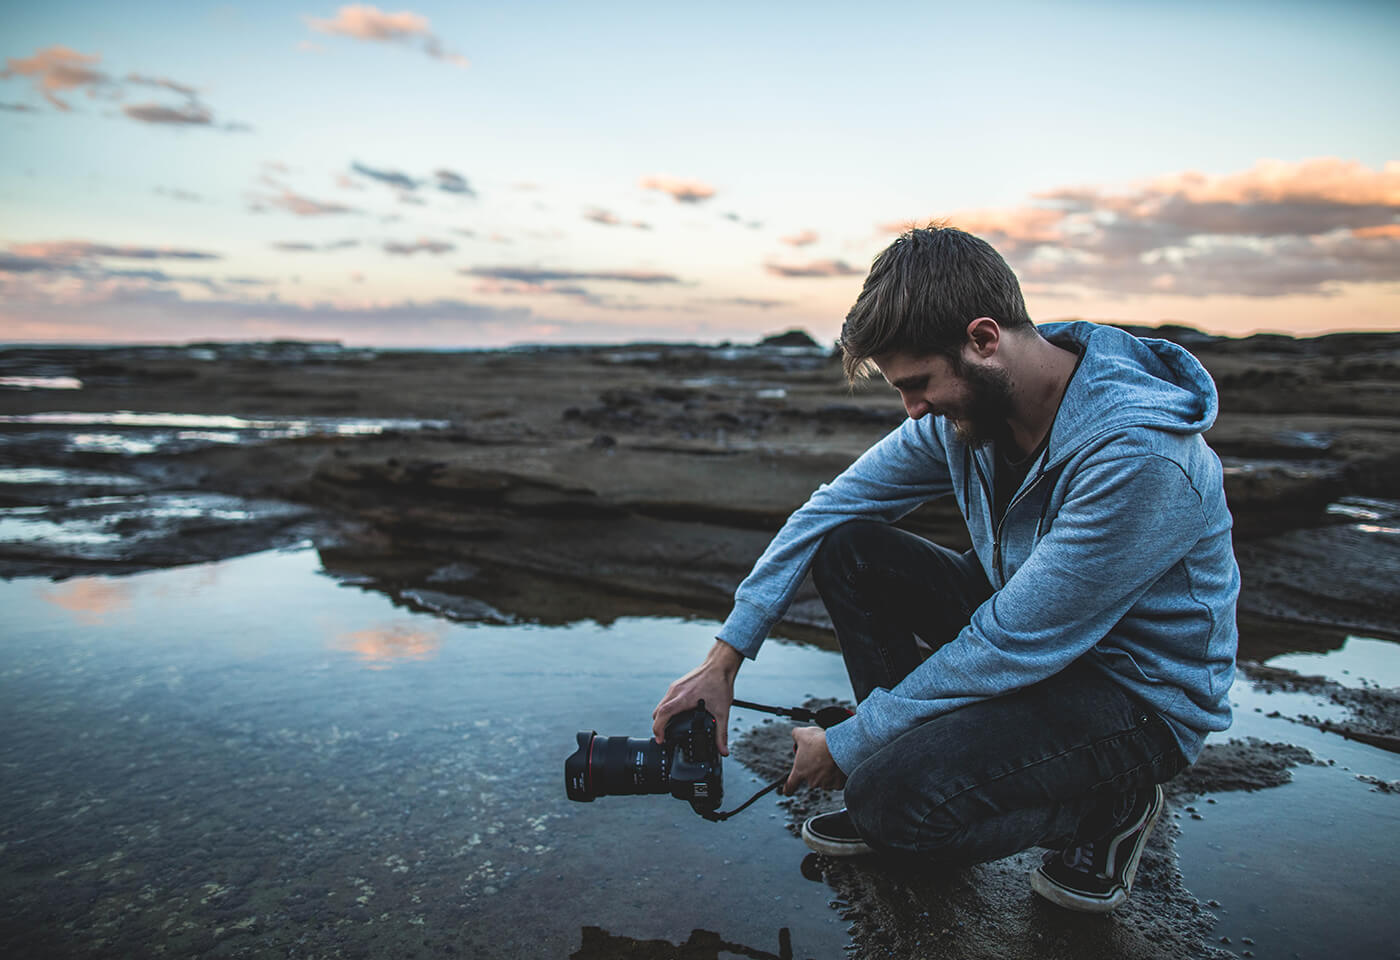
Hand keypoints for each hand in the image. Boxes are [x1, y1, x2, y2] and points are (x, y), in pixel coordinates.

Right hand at [652, 639, 741, 755]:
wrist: (720, 665)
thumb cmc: (720, 684)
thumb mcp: (722, 712)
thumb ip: (722, 733)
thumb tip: (723, 750)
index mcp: (683, 698)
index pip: (662, 714)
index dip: (658, 729)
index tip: (660, 739)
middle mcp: (676, 691)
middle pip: (657, 712)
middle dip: (658, 726)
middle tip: (664, 737)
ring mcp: (675, 687)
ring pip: (660, 705)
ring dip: (662, 717)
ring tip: (669, 728)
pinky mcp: (677, 684)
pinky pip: (666, 699)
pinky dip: (667, 709)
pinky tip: (676, 714)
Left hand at [783, 726, 845, 793]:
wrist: (841, 747)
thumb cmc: (820, 742)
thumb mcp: (803, 734)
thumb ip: (796, 735)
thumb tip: (795, 735)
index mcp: (800, 771)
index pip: (790, 785)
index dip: (788, 789)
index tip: (787, 791)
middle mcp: (812, 781)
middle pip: (811, 777)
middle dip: (815, 768)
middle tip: (820, 755)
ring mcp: (826, 784)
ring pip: (825, 779)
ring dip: (827, 771)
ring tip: (831, 758)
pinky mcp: (838, 785)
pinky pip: (837, 780)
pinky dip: (838, 774)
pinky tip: (839, 763)